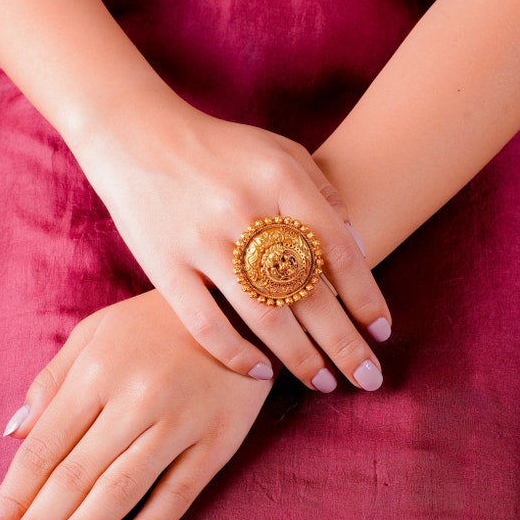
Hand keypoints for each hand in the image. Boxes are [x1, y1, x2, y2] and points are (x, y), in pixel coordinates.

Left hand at [0, 291, 272, 519]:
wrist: (239, 308)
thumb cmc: (157, 322)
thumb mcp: (97, 332)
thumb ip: (52, 380)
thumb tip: (12, 434)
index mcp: (98, 372)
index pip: (44, 447)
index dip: (13, 495)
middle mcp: (135, 399)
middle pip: (76, 475)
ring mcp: (179, 423)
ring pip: (122, 489)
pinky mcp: (217, 441)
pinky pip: (181, 491)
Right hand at [74, 102, 390, 392]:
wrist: (137, 136)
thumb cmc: (219, 149)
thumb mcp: (280, 152)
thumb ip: (323, 194)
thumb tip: (358, 249)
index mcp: (281, 180)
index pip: (338, 252)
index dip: (366, 298)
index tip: (381, 332)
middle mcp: (246, 212)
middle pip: (309, 294)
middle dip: (345, 345)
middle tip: (369, 379)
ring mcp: (203, 242)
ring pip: (264, 317)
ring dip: (300, 358)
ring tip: (323, 383)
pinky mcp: (164, 266)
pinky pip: (206, 324)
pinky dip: (236, 353)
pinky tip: (262, 372)